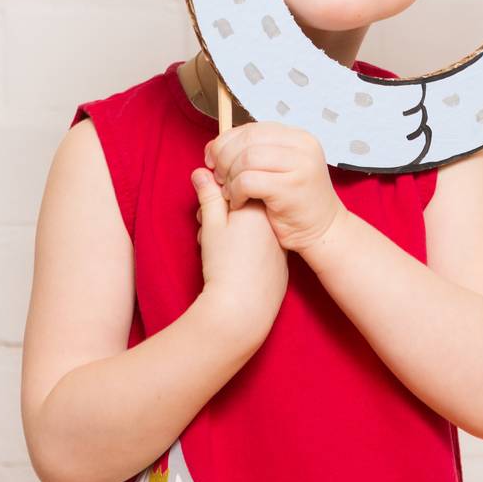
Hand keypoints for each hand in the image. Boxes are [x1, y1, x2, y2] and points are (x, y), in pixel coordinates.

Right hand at [191, 161, 287, 343]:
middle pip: (245, 206)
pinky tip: (232, 262)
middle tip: (206, 229)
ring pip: (251, 227)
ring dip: (231, 231)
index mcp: (259, 207)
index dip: (218, 195)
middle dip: (222, 214)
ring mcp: (279, 244)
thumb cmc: (225, 266)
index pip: (240, 185)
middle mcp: (274, 222)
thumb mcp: (212, 225)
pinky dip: (245, 249)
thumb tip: (202, 172)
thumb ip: (209, 196)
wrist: (242, 309)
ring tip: (213, 248)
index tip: (206, 208)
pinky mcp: (280, 263)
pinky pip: (261, 246)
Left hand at [204, 124, 344, 253]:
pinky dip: (235, 192)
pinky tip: (238, 203)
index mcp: (298, 137)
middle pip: (246, 140)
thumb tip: (214, 146)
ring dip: (229, 177)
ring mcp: (299, 165)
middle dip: (223, 157)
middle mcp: (302, 146)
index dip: (225, 141)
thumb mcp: (279, 168)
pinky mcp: (290, 188)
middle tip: (217, 177)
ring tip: (228, 192)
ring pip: (246, 159)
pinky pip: (248, 181)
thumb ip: (253, 153)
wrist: (324, 229)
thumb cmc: (295, 201)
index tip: (212, 158)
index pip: (251, 128)